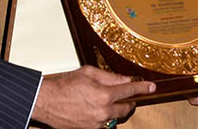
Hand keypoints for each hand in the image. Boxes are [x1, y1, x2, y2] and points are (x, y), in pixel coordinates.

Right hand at [32, 65, 154, 127]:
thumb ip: (110, 77)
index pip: (130, 90)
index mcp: (104, 94)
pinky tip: (93, 108)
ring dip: (114, 109)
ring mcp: (97, 123)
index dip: (143, 88)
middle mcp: (103, 111)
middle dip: (129, 100)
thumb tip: (125, 79)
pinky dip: (103, 116)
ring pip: (115, 117)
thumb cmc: (64, 85)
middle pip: (126, 108)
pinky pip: (103, 123)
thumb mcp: (88, 73)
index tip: (151, 87)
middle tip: (127, 94)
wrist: (46, 101)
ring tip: (102, 100)